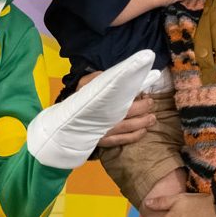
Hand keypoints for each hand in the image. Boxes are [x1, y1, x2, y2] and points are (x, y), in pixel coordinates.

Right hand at [27, 50, 157, 168]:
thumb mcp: (83, 86)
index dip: (135, 95)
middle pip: (128, 114)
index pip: (120, 98)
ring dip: (143, 123)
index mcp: (99, 103)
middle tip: (150, 103)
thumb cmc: (76, 102)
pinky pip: (122, 141)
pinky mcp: (103, 142)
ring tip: (152, 118)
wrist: (63, 123)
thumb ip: (96, 78)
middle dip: (143, 108)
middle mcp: (103, 119)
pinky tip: (143, 131)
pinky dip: (135, 137)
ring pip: (128, 128)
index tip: (143, 92)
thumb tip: (112, 74)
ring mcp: (104, 132)